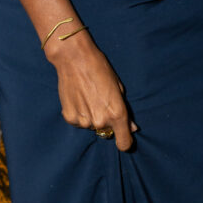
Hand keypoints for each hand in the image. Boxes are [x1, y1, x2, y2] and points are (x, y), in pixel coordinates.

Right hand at [45, 31, 136, 150]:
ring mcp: (84, 121)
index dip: (125, 141)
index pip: (124, 143)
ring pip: (92, 126)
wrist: (75, 59)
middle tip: (101, 101)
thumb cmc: (100, 68)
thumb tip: (132, 128)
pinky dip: (80, 113)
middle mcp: (100, 121)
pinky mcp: (70, 118)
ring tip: (88, 96)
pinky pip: (79, 121)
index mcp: (117, 113)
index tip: (124, 136)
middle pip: (107, 132)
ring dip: (92, 116)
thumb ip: (125, 110)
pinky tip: (79, 97)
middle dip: (107, 121)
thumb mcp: (118, 87)